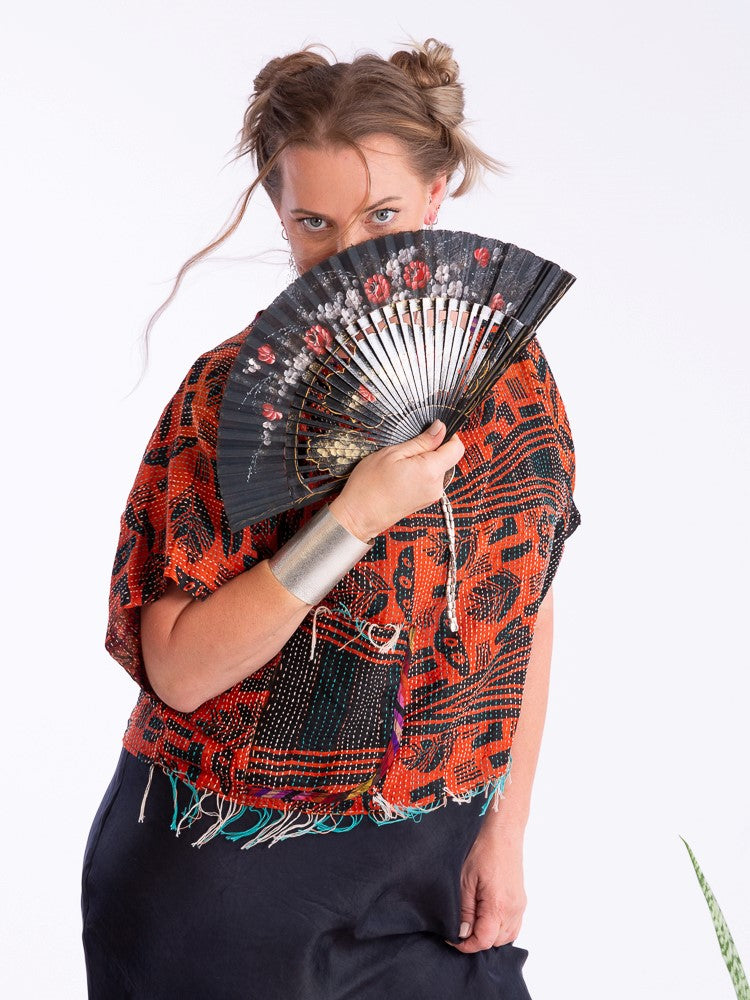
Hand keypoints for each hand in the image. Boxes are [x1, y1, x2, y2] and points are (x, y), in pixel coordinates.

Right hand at [328, 420, 463, 541]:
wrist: (358, 515)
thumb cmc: (369, 485)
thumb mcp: (393, 453)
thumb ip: (421, 441)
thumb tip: (440, 428)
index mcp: (430, 471)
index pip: (457, 448)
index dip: (449, 436)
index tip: (435, 431)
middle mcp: (436, 486)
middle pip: (447, 459)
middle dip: (432, 450)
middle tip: (407, 450)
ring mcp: (431, 496)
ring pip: (437, 469)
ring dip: (424, 462)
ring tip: (400, 466)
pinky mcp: (424, 502)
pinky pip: (429, 480)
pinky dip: (419, 474)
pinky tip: (400, 476)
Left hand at [445, 827, 526, 952]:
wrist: (503, 832)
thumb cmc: (483, 850)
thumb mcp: (465, 880)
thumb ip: (464, 910)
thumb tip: (462, 933)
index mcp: (499, 905)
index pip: (484, 941)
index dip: (466, 945)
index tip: (451, 938)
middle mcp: (513, 909)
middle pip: (495, 942)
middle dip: (476, 940)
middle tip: (459, 928)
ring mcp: (519, 905)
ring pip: (506, 937)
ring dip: (489, 936)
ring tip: (472, 923)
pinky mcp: (521, 900)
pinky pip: (513, 926)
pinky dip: (500, 929)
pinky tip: (487, 919)